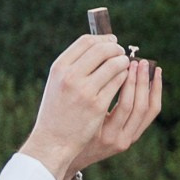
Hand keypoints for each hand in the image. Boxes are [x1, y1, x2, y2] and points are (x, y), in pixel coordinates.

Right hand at [21, 32, 162, 179]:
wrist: (52, 140)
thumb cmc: (56, 110)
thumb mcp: (57, 82)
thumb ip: (74, 64)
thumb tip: (101, 44)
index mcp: (59, 68)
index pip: (85, 41)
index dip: (102, 39)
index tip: (112, 41)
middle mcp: (70, 77)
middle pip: (101, 50)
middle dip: (116, 48)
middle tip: (122, 52)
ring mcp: (85, 91)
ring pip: (114, 65)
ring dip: (123, 62)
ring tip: (126, 64)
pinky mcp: (98, 106)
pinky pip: (118, 83)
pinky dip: (124, 78)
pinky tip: (125, 79)